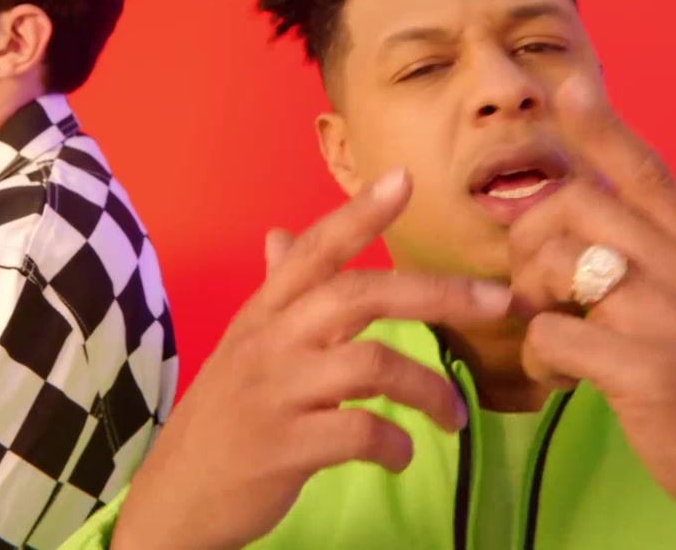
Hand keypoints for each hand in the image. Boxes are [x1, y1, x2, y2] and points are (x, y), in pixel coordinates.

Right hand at [110, 170, 513, 549]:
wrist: (176, 497)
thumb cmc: (221, 417)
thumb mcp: (242, 347)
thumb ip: (275, 292)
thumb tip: (282, 234)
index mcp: (263, 314)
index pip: (315, 251)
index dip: (358, 214)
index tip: (404, 179)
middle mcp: (270, 342)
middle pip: (358, 296)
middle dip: (436, 293)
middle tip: (498, 302)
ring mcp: (276, 394)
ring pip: (371, 364)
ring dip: (428, 389)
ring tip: (454, 414)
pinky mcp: (285, 447)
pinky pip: (360, 434)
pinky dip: (395, 445)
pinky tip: (401, 454)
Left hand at [508, 75, 675, 545]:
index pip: (646, 171)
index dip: (604, 127)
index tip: (569, 88)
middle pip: (574, 207)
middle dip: (530, 241)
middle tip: (535, 289)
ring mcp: (664, 317)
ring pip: (557, 263)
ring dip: (529, 300)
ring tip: (547, 337)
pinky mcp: (643, 368)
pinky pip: (552, 333)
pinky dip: (538, 358)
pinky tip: (557, 379)